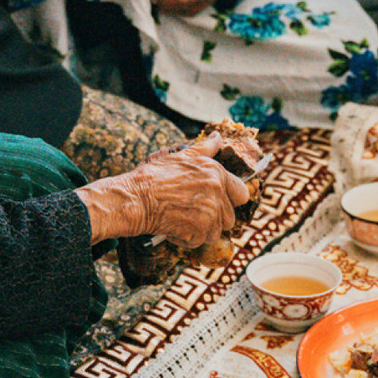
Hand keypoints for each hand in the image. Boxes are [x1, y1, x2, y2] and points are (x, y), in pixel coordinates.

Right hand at [78, 131, 254, 248]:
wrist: (135, 198)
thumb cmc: (154, 176)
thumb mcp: (180, 156)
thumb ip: (205, 148)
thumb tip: (218, 136)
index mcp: (217, 173)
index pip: (242, 193)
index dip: (229, 199)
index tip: (214, 201)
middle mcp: (217, 192)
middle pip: (229, 217)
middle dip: (213, 218)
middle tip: (191, 211)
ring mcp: (210, 214)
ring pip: (216, 232)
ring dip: (201, 230)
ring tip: (181, 218)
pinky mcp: (199, 232)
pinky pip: (199, 241)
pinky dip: (186, 238)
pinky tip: (172, 225)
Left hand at [152, 0, 233, 15]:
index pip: (184, 0)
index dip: (168, 0)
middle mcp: (205, 1)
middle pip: (181, 9)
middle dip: (164, 6)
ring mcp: (202, 7)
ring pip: (181, 12)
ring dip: (166, 8)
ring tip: (154, 0)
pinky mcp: (198, 8)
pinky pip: (183, 12)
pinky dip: (171, 9)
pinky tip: (161, 3)